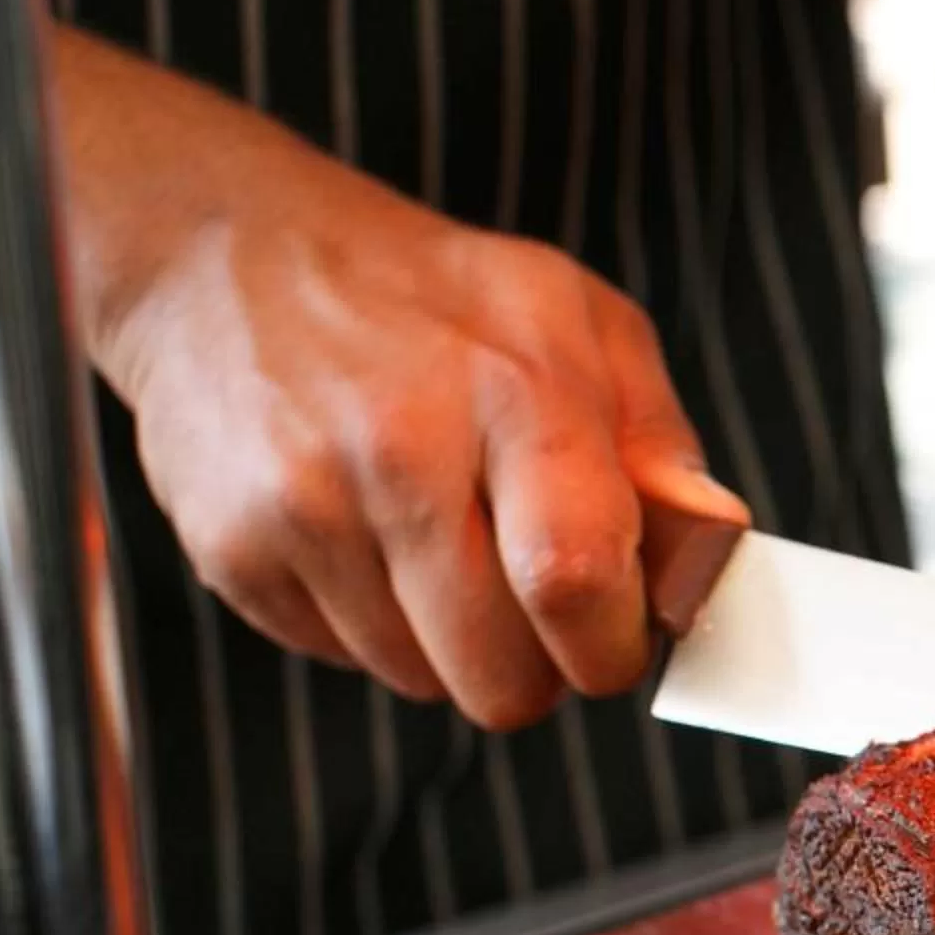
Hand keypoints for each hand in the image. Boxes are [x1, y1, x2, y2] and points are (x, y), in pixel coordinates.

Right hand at [54, 28, 745, 731]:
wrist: (225, 254)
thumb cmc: (434, 299)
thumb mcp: (578, 320)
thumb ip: (659, 442)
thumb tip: (708, 546)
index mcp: (513, 390)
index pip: (575, 583)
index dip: (611, 645)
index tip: (616, 633)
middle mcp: (398, 450)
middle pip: (499, 677)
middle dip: (538, 666)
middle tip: (531, 599)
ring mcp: (303, 506)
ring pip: (420, 680)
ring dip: (449, 643)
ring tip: (438, 541)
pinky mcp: (229, 549)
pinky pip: (338, 658)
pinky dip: (368, 624)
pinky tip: (367, 537)